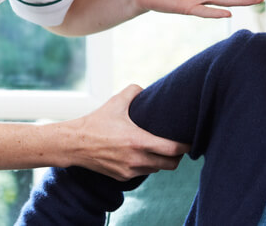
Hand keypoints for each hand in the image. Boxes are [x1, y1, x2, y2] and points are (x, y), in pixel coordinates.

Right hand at [71, 85, 189, 180]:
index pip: (173, 149)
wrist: (74, 144)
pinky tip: (143, 155)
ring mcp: (129, 171)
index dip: (186, 146)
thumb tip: (146, 88)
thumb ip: (134, 91)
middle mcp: (136, 159)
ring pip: (157, 169)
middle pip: (170, 164)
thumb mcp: (116, 102)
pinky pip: (143, 173)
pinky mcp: (122, 177)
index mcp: (138, 141)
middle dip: (177, 157)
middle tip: (178, 147)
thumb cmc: (96, 122)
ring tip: (161, 149)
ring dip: (161, 161)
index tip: (190, 141)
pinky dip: (147, 165)